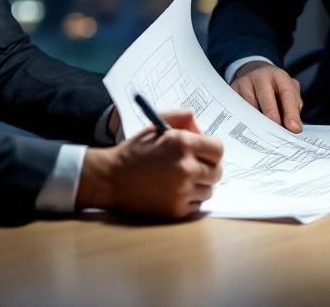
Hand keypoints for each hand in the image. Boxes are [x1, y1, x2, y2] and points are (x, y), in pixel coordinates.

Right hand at [78, 110, 223, 218]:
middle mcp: (186, 167)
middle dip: (208, 168)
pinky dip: (189, 200)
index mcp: (183, 143)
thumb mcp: (156, 126)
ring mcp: (182, 191)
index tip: (205, 153)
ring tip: (179, 179)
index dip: (212, 150)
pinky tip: (172, 191)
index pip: (218, 149)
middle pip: (217, 172)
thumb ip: (182, 119)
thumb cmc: (134, 151)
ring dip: (199, 185)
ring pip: (209, 190)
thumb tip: (202, 127)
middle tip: (195, 167)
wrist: (111, 179)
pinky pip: (196, 205)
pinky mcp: (177, 209)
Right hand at [230, 62, 302, 132]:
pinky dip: (244, 119)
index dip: (291, 112)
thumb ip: (294, 106)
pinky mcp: (232, 89)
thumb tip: (293, 126)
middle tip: (277, 130)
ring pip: (249, 104)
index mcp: (279, 76)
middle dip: (272, 114)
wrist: (255, 73)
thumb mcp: (289, 91)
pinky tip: (250, 127)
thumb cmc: (276, 87)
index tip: (294, 128)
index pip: (287, 93)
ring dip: (257, 120)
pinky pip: (238, 107)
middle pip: (265, 96)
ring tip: (263, 134)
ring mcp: (244, 82)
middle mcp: (261, 76)